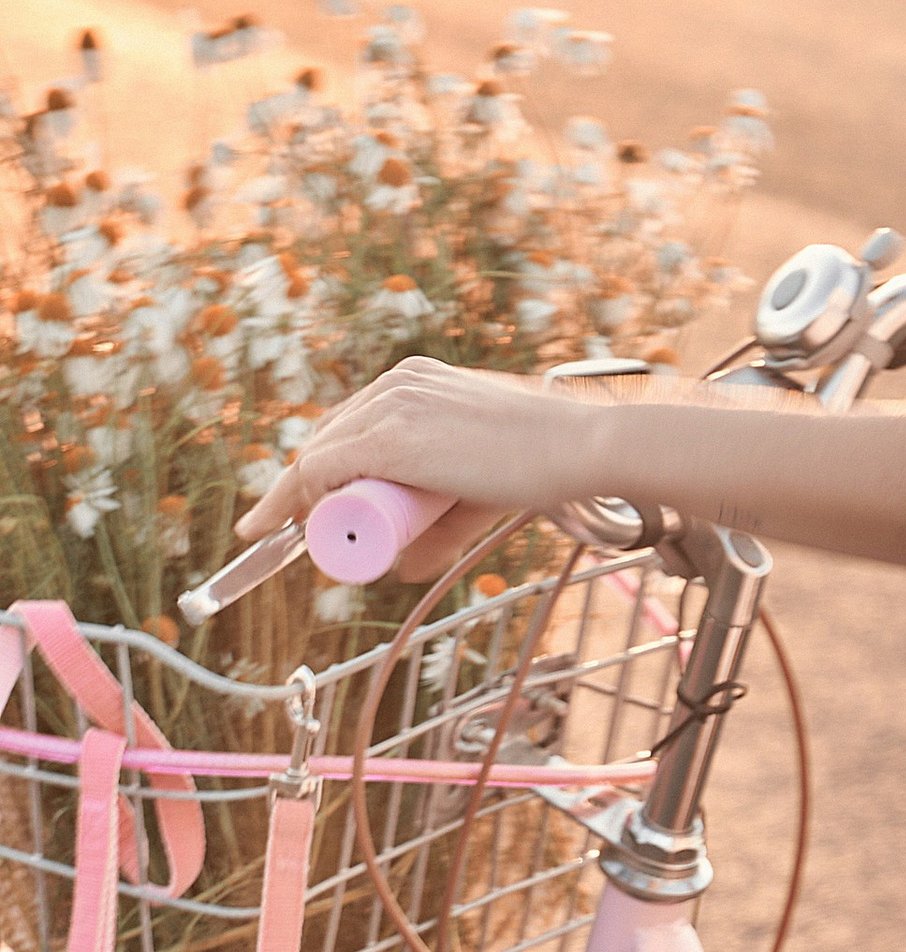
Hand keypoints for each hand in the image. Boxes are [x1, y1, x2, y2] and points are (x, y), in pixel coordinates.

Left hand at [234, 356, 607, 570]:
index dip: (316, 470)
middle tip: (291, 535)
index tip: (295, 508)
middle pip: (324, 439)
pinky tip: (289, 526)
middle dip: (299, 490)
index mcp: (413, 380)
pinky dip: (297, 499)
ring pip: (318, 457)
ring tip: (285, 539)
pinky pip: (320, 469)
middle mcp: (395, 383)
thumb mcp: (475, 491)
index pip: (346, 424)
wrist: (575, 448)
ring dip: (296, 501)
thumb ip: (442, 529)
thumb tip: (400, 571)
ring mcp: (390, 406)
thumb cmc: (537, 464)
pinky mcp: (390, 437)